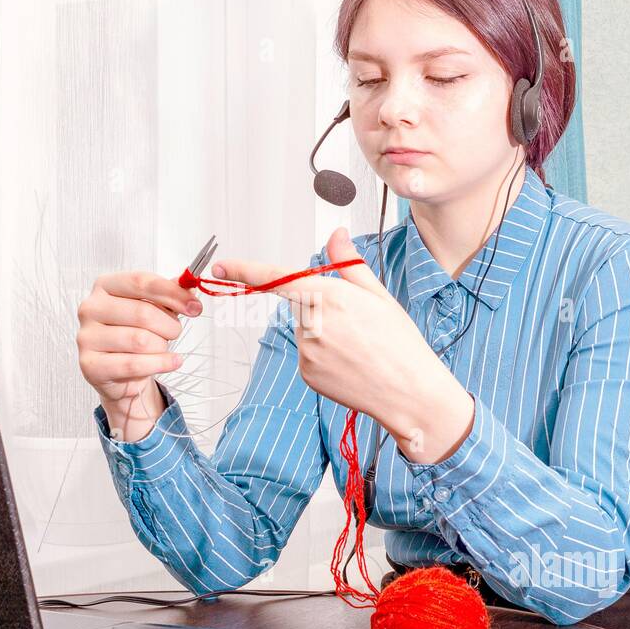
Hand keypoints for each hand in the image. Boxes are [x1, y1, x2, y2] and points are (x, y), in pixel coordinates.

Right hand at [76, 270, 200, 406]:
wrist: (119, 372)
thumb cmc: (133, 334)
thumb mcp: (152, 309)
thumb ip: (169, 295)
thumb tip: (189, 287)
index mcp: (104, 286)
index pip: (141, 282)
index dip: (172, 293)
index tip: (195, 306)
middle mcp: (91, 308)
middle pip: (143, 313)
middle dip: (169, 325)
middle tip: (175, 332)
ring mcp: (87, 337)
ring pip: (140, 341)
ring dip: (162, 347)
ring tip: (162, 348)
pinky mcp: (90, 365)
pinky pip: (133, 364)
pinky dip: (160, 364)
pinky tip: (171, 362)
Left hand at [213, 227, 466, 452]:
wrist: (408, 392)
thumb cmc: (399, 342)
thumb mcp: (378, 295)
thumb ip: (348, 263)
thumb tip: (335, 235)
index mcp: (328, 296)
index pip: (276, 277)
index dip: (244, 271)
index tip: (221, 267)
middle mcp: (311, 323)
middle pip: (300, 304)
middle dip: (321, 306)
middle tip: (357, 323)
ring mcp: (306, 351)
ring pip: (305, 330)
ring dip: (324, 332)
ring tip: (358, 347)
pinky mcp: (306, 374)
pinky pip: (308, 356)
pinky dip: (324, 356)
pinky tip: (350, 364)